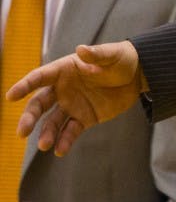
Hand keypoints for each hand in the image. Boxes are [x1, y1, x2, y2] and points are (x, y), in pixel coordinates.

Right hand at [6, 41, 144, 156]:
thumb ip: (96, 55)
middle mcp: (62, 89)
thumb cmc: (120, 60)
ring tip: (44, 145)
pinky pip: (71, 131)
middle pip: (40, 104)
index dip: (25, 86)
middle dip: (30, 118)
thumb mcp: (111, 55)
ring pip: (53, 121)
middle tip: (22, 132)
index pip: (39, 78)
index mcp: (63, 70)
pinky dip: (65, 141)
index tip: (11, 96)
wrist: (137, 76)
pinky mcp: (84, 118)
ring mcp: (71, 105)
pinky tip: (60, 151)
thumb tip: (81, 50)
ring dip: (47, 133)